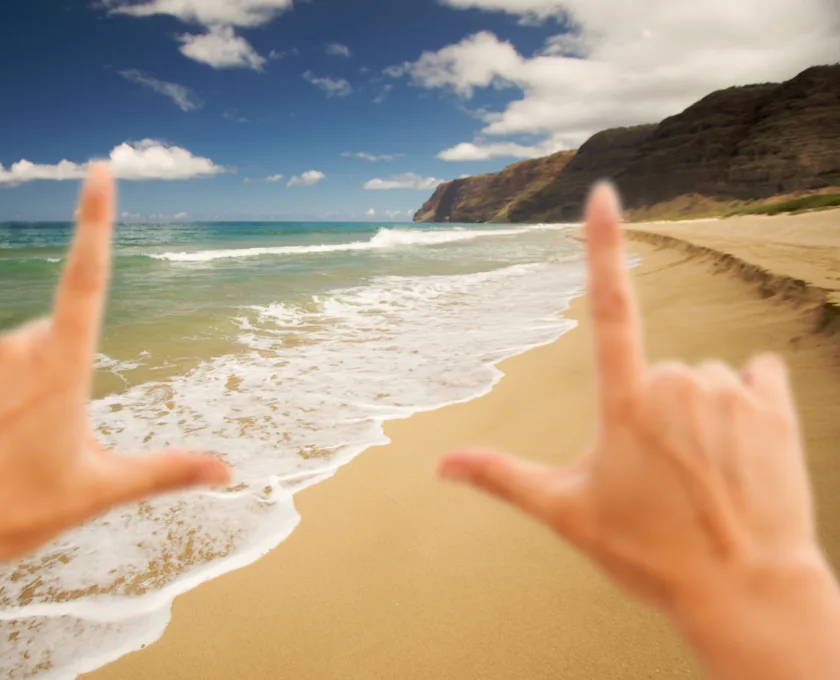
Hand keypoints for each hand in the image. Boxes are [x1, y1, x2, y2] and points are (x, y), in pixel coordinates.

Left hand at [0, 164, 229, 570]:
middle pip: (42, 344)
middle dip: (44, 381)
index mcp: (61, 368)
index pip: (86, 278)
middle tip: (28, 443)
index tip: (99, 170)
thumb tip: (227, 470)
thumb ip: (165, 471)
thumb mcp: (97, 492)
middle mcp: (11, 346)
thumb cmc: (11, 513)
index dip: (95, 220)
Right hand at [438, 183, 839, 678]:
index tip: (604, 191)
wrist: (747, 592)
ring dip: (697, 413)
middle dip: (652, 410)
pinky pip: (754, 377)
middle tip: (659, 475)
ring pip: (701, 378)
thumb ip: (501, 477)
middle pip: (655, 370)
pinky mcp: (774, 406)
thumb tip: (438, 465)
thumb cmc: (648, 555)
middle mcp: (677, 384)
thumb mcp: (566, 513)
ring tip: (700, 475)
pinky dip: (746, 403)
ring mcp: (729, 393)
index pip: (609, 305)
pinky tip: (741, 452)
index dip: (602, 243)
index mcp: (623, 403)